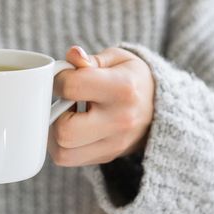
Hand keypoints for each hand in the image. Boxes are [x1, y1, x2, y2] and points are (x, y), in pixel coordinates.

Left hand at [49, 46, 155, 166]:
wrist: (160, 106)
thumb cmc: (132, 77)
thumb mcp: (117, 58)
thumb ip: (90, 59)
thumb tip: (72, 55)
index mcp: (122, 88)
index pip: (72, 87)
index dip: (58, 79)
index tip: (63, 77)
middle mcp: (119, 120)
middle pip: (65, 131)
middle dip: (53, 113)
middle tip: (61, 101)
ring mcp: (114, 143)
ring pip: (62, 152)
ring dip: (54, 132)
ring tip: (66, 114)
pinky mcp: (107, 157)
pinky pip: (69, 158)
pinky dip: (63, 144)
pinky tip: (73, 126)